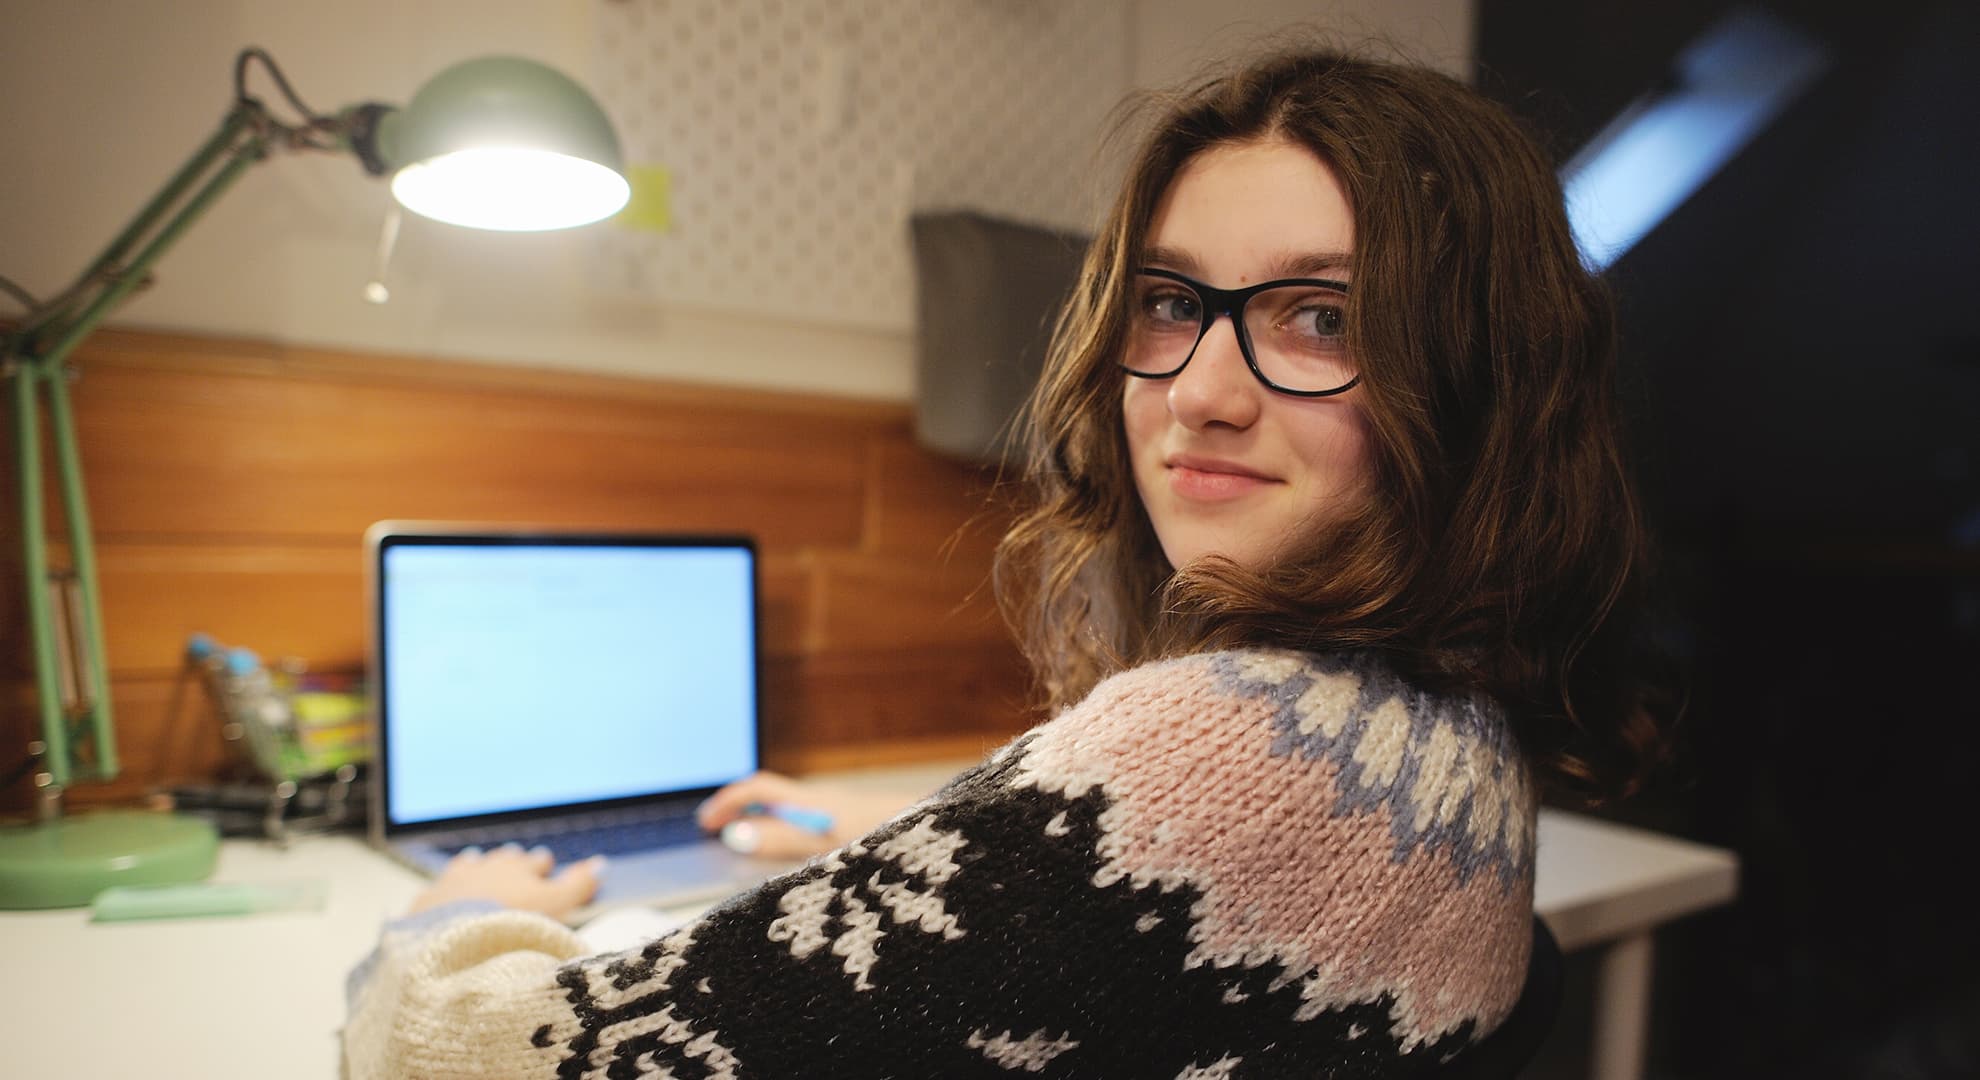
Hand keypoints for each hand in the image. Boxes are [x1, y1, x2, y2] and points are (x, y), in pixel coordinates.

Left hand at [408, 844, 602, 917]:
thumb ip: (578, 885)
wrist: (454, 935)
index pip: (537, 863)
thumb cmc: (512, 922)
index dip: (542, 866)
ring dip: (481, 865)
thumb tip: (602, 863)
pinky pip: (442, 884)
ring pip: (473, 864)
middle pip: (505, 860)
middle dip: (514, 862)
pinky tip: (448, 886)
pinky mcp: (430, 897)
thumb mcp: (556, 906)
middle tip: (519, 862)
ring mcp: (456, 879)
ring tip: (482, 862)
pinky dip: (450, 884)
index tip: (545, 865)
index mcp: (520, 870)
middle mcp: (489, 867)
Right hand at [695, 771, 920, 859]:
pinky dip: (797, 843)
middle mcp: (829, 806)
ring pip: (798, 816)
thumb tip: (736, 834)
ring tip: (752, 854)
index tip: (705, 822)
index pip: (759, 791)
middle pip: (777, 801)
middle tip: (721, 835)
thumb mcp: (829, 845)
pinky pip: (819, 832)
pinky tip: (801, 868)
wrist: (946, 838)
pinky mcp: (864, 835)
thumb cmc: (892, 839)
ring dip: (771, 829)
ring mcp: (847, 819)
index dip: (728, 803)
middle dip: (745, 814)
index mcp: (815, 803)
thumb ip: (782, 839)